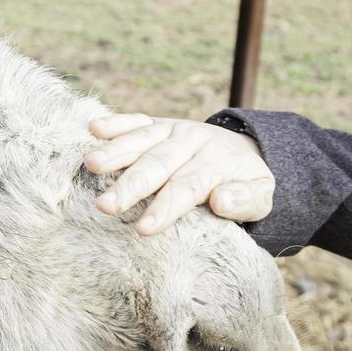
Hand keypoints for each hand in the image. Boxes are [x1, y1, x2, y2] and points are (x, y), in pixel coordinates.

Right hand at [84, 114, 273, 235]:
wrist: (243, 151)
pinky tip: (93, 127)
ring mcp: (173, 130)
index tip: (143, 229)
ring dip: (115, 152)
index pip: (187, 186)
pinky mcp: (158, 125)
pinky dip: (115, 123)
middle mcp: (192, 141)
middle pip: (158, 164)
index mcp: (216, 162)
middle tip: (105, 206)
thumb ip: (246, 200)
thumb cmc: (245, 184)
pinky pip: (136, 121)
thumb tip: (221, 200)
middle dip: (130, 186)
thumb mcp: (261, 196)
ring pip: (142, 140)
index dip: (165, 208)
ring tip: (90, 164)